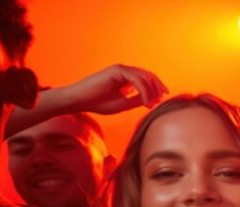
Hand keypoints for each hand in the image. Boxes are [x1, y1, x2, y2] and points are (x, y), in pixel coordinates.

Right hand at [53, 64, 167, 114]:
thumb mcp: (124, 104)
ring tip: (152, 104)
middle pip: (148, 75)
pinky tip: (146, 102)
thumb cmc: (98, 103)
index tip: (161, 99)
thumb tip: (154, 98)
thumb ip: (138, 99)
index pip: (147, 79)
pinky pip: (136, 79)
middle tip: (160, 100)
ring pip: (144, 77)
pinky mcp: (117, 70)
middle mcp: (125, 71)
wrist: (79, 101)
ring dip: (152, 91)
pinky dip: (144, 91)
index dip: (157, 87)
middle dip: (157, 88)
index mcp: (126, 77)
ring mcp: (121, 69)